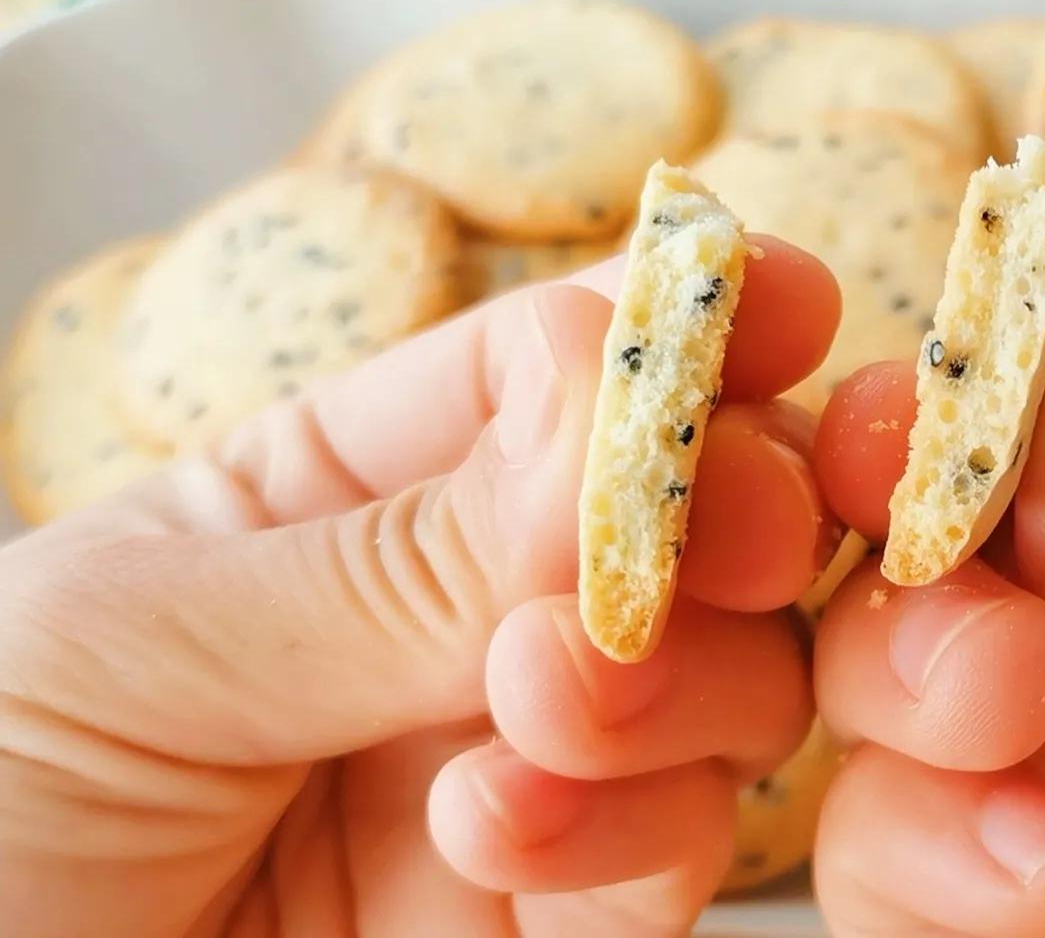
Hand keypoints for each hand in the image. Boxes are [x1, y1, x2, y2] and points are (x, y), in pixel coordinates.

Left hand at [0, 238, 839, 936]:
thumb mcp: (140, 646)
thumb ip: (399, 555)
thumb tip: (616, 404)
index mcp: (345, 493)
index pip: (545, 373)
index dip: (667, 329)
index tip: (768, 304)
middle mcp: (461, 621)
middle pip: (692, 519)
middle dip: (727, 501)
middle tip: (725, 525)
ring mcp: (526, 774)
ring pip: (731, 682)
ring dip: (677, 673)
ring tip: (543, 696)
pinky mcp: (555, 924)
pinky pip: (676, 855)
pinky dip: (627, 831)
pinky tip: (490, 832)